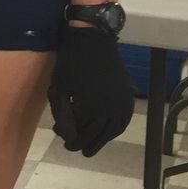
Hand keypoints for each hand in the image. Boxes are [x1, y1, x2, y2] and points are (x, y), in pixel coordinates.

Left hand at [48, 25, 135, 156]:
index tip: (66, 145)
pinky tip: (107, 131)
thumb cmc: (70, 63)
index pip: (84, 133)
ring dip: (103, 139)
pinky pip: (124, 118)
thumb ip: (63, 114)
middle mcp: (112, 107)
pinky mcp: (128, 94)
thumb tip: (69, 137)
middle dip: (86, 143)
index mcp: (93, 106)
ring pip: (114, 129)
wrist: (93, 39)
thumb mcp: (59, 88)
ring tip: (92, 146)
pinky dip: (116, 128)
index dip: (74, 141)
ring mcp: (123, 101)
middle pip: (99, 134)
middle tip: (75, 148)